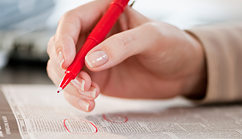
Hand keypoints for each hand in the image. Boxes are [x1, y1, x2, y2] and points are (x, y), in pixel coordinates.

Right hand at [47, 0, 206, 111]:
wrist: (181, 71)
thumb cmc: (171, 45)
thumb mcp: (153, 37)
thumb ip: (123, 45)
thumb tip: (92, 60)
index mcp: (104, 14)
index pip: (72, 21)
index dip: (64, 40)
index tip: (68, 60)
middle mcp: (94, 35)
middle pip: (61, 46)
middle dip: (65, 67)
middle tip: (81, 83)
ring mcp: (92, 58)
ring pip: (63, 69)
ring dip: (70, 85)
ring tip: (91, 94)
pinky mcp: (96, 78)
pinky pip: (75, 87)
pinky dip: (76, 96)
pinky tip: (90, 102)